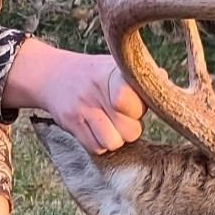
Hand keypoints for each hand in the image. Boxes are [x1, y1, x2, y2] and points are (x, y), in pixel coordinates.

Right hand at [2, 39, 145, 153]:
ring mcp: (81, 109)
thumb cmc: (94, 74)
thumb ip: (139, 78)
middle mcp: (95, 91)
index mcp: (111, 73)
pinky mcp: (70, 125)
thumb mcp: (115, 66)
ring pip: (113, 143)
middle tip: (122, 117)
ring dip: (116, 138)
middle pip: (130, 130)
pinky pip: (96, 148)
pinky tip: (97, 129)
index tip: (134, 105)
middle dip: (130, 127)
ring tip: (111, 125)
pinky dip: (100, 144)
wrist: (51, 75)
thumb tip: (163, 78)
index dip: (139, 109)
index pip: (134, 102)